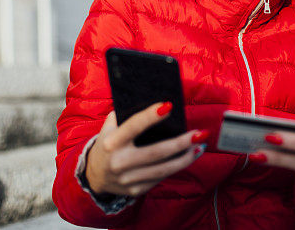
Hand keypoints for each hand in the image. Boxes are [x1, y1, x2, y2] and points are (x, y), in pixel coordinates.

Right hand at [85, 102, 208, 197]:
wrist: (94, 176)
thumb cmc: (107, 144)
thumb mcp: (109, 128)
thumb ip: (125, 116)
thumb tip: (154, 103)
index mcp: (111, 142)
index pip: (133, 126)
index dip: (150, 116)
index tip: (169, 105)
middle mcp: (119, 162)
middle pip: (156, 152)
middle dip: (180, 143)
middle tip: (199, 133)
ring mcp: (127, 179)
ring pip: (163, 169)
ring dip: (186, 158)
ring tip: (200, 145)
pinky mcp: (136, 190)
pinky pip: (161, 178)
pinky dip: (176, 167)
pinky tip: (188, 157)